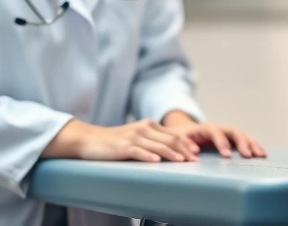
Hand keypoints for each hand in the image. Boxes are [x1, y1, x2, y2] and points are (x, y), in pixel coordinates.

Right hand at [44, 118, 200, 162]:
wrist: (91, 140)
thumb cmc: (115, 142)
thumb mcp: (136, 137)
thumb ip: (152, 141)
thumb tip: (172, 151)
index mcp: (148, 125)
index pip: (172, 134)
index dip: (186, 143)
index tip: (196, 152)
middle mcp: (143, 128)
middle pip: (169, 139)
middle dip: (184, 149)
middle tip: (195, 159)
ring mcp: (133, 137)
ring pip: (157, 145)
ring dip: (171, 153)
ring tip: (182, 161)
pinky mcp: (123, 147)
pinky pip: (139, 151)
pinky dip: (149, 156)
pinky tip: (156, 162)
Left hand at [162, 110, 266, 158]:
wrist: (182, 131)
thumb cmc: (179, 138)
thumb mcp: (176, 140)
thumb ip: (183, 145)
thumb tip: (194, 153)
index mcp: (203, 128)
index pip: (214, 131)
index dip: (221, 142)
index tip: (227, 155)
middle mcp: (217, 129)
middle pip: (232, 130)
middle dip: (242, 142)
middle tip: (248, 155)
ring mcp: (225, 133)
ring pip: (241, 134)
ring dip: (252, 143)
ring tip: (261, 154)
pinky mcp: (230, 139)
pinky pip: (244, 140)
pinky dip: (253, 145)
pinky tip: (262, 153)